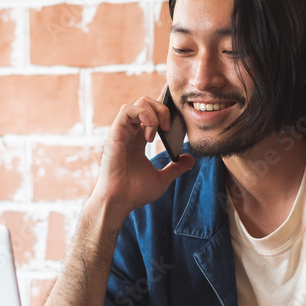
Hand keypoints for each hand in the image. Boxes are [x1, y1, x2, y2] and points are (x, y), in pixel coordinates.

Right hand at [91, 97, 193, 220]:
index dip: (164, 110)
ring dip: (154, 112)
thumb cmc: (135, 193)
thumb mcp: (162, 179)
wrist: (119, 202)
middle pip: (146, 103)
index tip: (177, 120)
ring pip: (139, 103)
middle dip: (163, 109)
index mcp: (139, 140)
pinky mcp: (115, 133)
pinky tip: (150, 132)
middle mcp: (130, 133)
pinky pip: (127, 110)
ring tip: (160, 130)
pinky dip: (143, 115)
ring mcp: (122, 131)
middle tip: (169, 128)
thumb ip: (176, 168)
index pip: (151, 114)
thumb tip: (190, 159)